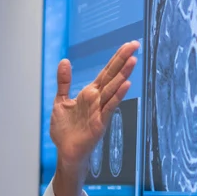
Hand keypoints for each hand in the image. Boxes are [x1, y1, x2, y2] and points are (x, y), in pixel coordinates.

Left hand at [50, 40, 139, 187]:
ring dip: (123, 76)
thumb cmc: (65, 130)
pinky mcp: (100, 123)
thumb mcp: (61, 101)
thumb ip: (64, 82)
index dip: (116, 58)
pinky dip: (117, 96)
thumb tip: (64, 60)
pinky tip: (126, 85)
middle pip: (112, 76)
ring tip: (133, 60)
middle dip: (123, 61)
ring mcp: (100, 111)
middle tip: (135, 44)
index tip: (129, 44)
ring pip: (113, 90)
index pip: (106, 72)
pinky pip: (109, 107)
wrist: (65, 151)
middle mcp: (97, 100)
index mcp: (90, 93)